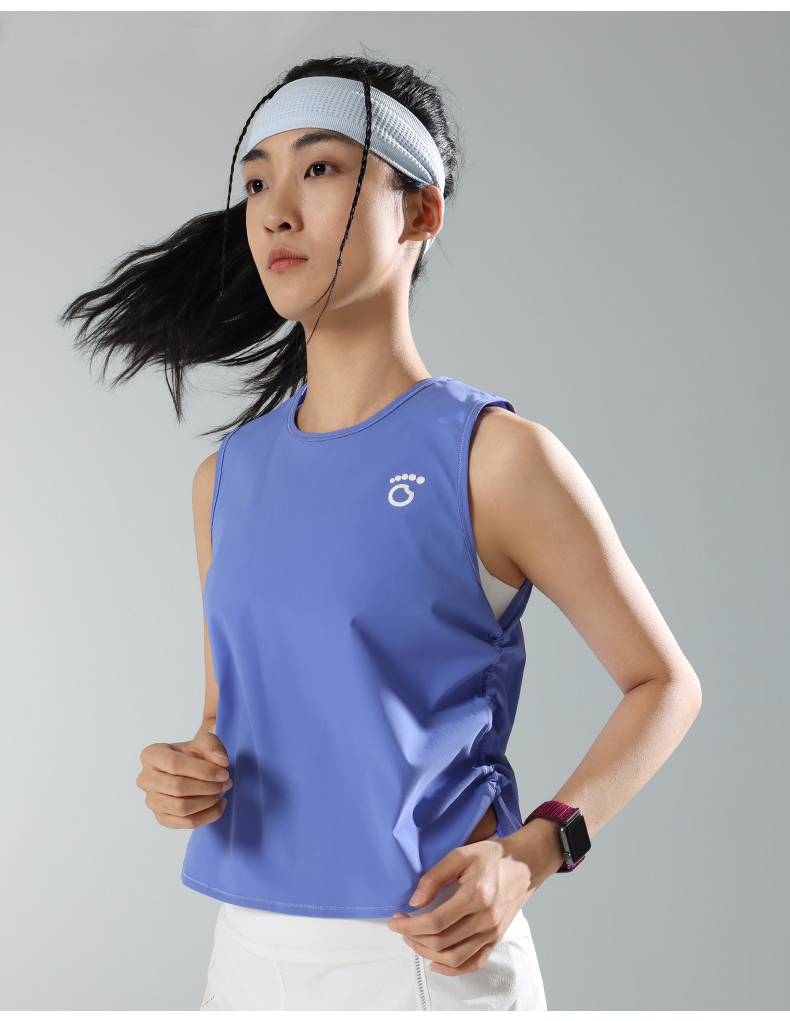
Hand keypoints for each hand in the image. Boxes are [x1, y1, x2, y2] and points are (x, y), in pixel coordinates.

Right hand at [136, 731, 231, 828]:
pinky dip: (207, 816)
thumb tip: (222, 762)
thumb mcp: (204, 741)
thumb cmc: (193, 753)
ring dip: (208, 802)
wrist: (190, 766)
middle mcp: (145, 779)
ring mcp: (151, 801)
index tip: (224, 773)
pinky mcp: (161, 817)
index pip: (174, 764)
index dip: (203, 770)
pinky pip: (185, 823)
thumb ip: (213, 746)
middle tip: (226, 783)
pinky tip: (219, 805)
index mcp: (151, 755)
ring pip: (181, 808)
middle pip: (178, 787)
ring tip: (222, 792)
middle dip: (208, 787)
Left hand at [387, 821, 560, 975]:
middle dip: (415, 937)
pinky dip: (453, 969)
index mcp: (476, 895)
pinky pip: (474, 963)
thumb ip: (435, 877)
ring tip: (413, 940)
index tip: (395, 920)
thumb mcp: (460, 855)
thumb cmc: (493, 856)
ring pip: (455, 956)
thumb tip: (415, 901)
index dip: (411, 925)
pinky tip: (436, 963)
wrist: (525, 864)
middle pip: (442, 941)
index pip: (436, 921)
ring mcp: (492, 932)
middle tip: (401, 927)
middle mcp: (485, 919)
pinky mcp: (496, 938)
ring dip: (428, 953)